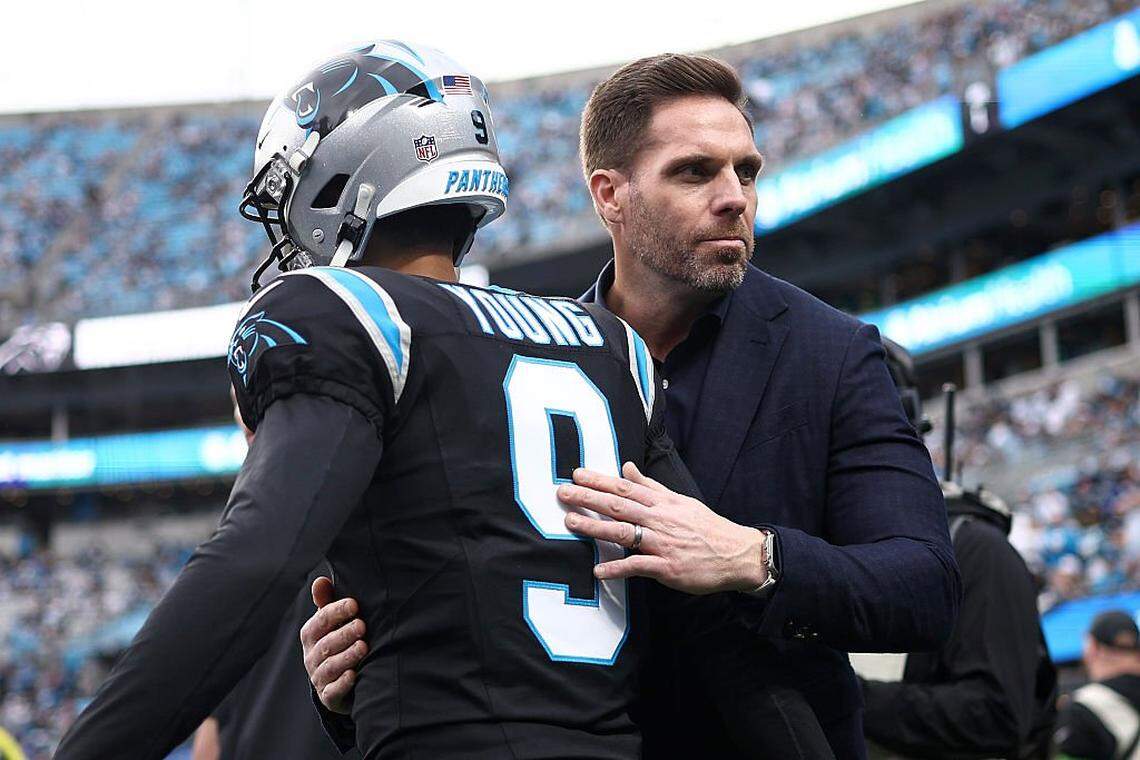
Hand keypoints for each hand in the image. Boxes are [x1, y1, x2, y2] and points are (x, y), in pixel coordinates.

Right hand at [300, 576, 367, 713]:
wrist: (341, 681)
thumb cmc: (339, 641)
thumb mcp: (333, 622)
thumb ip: (327, 602)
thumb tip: (320, 580)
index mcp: (311, 635)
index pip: (320, 621)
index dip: (336, 612)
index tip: (355, 604)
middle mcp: (311, 656)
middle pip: (326, 644)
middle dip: (344, 634)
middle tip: (362, 626)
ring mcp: (319, 678)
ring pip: (330, 667)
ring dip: (346, 656)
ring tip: (364, 647)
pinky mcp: (329, 697)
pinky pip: (333, 691)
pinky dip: (343, 683)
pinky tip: (354, 675)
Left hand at [557, 462, 768, 594]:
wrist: (737, 554)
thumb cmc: (706, 528)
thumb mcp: (680, 501)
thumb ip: (651, 486)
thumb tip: (627, 467)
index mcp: (662, 503)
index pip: (625, 488)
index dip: (599, 480)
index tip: (576, 474)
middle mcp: (660, 519)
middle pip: (619, 506)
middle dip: (589, 498)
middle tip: (563, 493)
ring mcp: (663, 543)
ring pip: (625, 532)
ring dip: (596, 528)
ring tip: (571, 524)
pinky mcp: (668, 567)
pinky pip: (639, 567)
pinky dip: (618, 568)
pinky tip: (599, 570)